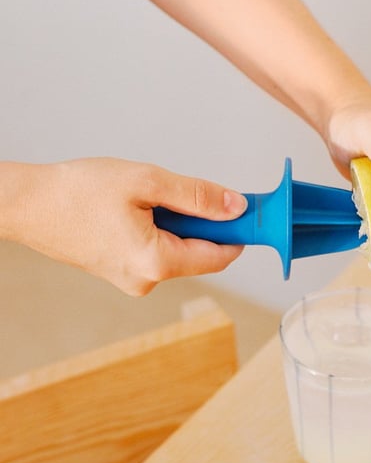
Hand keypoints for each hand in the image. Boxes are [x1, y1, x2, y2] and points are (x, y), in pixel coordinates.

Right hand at [8, 158, 246, 294]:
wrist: (27, 204)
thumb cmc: (77, 191)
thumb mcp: (146, 181)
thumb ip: (197, 196)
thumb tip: (237, 206)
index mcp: (156, 262)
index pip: (220, 255)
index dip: (240, 231)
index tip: (252, 209)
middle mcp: (147, 281)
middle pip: (199, 252)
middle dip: (201, 221)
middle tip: (183, 190)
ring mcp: (131, 281)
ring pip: (176, 249)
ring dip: (175, 222)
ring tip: (142, 198)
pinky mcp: (119, 273)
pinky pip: (154, 250)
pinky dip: (156, 229)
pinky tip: (130, 210)